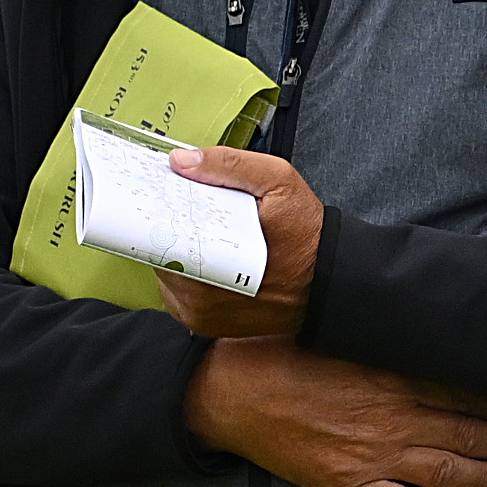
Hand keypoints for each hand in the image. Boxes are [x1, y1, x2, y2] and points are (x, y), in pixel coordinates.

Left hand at [157, 144, 321, 336]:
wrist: (329, 281)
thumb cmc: (306, 234)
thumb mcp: (279, 181)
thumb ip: (230, 165)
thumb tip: (182, 161)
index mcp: (216, 261)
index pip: (162, 235)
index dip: (157, 210)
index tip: (161, 193)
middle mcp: (202, 296)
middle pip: (158, 253)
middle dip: (167, 227)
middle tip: (184, 207)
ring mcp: (200, 314)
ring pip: (163, 273)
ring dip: (173, 250)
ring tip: (199, 231)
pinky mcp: (203, 325)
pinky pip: (175, 292)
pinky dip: (182, 272)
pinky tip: (204, 256)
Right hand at [183, 336, 486, 486]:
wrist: (233, 392)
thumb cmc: (283, 356)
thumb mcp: (346, 336)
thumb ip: (389, 342)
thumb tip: (427, 338)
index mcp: (393, 376)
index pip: (464, 394)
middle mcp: (392, 418)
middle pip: (466, 433)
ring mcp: (373, 455)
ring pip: (447, 470)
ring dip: (486, 477)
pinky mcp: (349, 484)